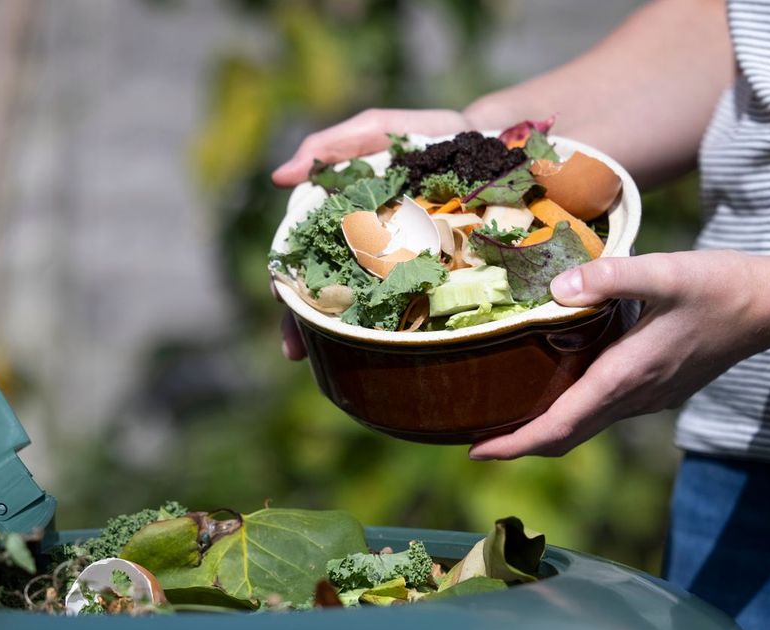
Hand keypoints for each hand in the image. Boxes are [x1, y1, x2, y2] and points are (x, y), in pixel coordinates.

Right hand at [273, 107, 472, 362]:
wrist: (491, 146)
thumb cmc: (425, 137)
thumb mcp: (375, 130)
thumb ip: (330, 147)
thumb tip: (279, 176)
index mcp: (345, 223)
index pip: (304, 260)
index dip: (287, 287)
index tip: (280, 304)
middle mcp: (367, 251)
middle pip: (327, 294)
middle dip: (306, 324)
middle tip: (297, 349)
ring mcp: (401, 269)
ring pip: (364, 310)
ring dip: (341, 338)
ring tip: (329, 359)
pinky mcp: (436, 278)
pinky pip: (415, 308)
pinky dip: (397, 334)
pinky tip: (390, 354)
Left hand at [469, 250, 769, 459]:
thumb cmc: (721, 287)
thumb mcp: (666, 271)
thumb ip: (610, 277)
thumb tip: (557, 289)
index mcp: (626, 377)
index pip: (559, 427)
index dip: (514, 444)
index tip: (475, 450)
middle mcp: (634, 397)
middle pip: (566, 437)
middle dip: (519, 445)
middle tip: (475, 442)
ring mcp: (649, 397)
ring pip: (586, 426)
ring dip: (544, 430)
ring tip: (506, 416)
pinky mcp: (659, 388)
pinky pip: (604, 411)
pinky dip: (571, 413)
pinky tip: (558, 387)